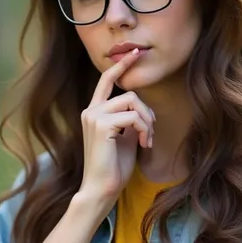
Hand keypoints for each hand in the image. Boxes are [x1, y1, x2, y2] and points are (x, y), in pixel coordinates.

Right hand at [79, 48, 155, 205]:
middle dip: (146, 112)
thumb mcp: (126, 139)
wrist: (101, 189)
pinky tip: (143, 144)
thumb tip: (143, 112)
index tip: (135, 53)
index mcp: (94, 112)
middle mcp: (91, 110)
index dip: (122, 65)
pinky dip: (144, 129)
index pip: (107, 80)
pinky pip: (132, 116)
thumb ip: (130, 121)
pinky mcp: (101, 125)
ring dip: (146, 122)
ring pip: (132, 102)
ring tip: (146, 141)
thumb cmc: (113, 168)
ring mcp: (94, 116)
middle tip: (150, 134)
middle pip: (129, 93)